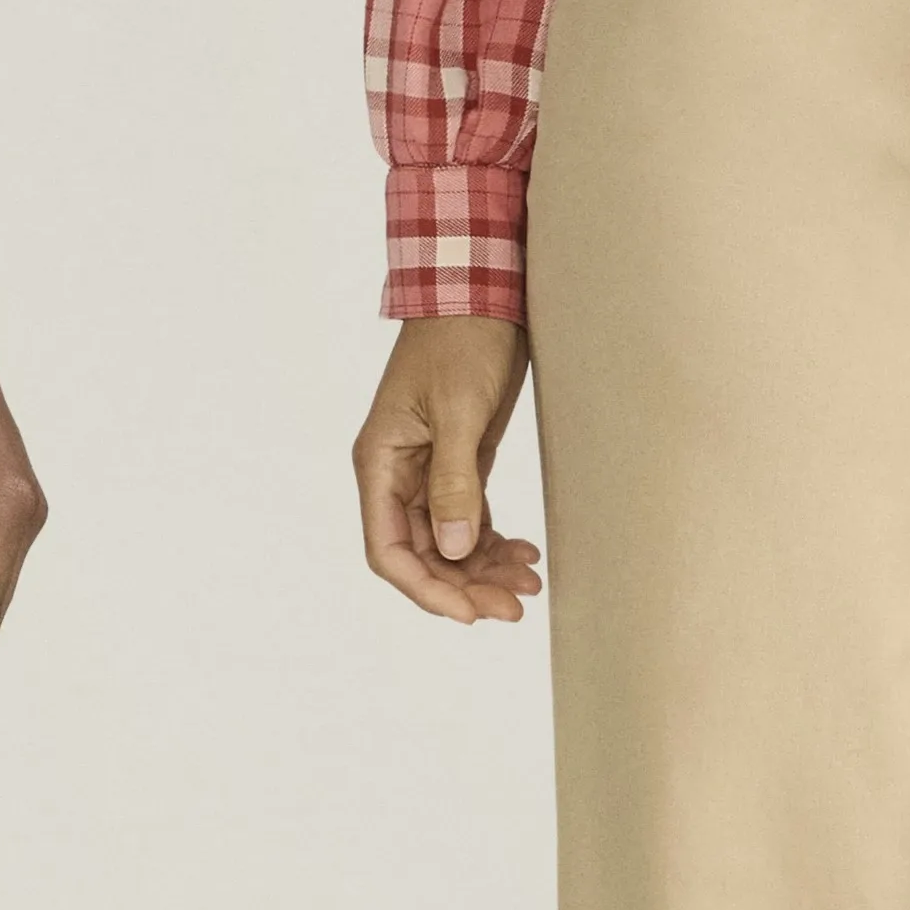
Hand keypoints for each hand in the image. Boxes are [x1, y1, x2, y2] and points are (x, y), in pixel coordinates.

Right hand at [353, 315, 539, 622]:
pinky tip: (524, 553)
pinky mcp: (458, 462)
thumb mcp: (458, 412)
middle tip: (515, 607)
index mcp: (380, 462)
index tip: (469, 614)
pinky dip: (494, 542)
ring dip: (484, 568)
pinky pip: (469, 519)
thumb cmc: (460, 344)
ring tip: (529, 582)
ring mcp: (427, 470)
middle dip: (466, 585)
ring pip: (449, 542)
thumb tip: (454, 548)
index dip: (426, 588)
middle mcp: (396, 474)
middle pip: (423, 553)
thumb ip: (453, 482)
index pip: (388, 548)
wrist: (478, 296)